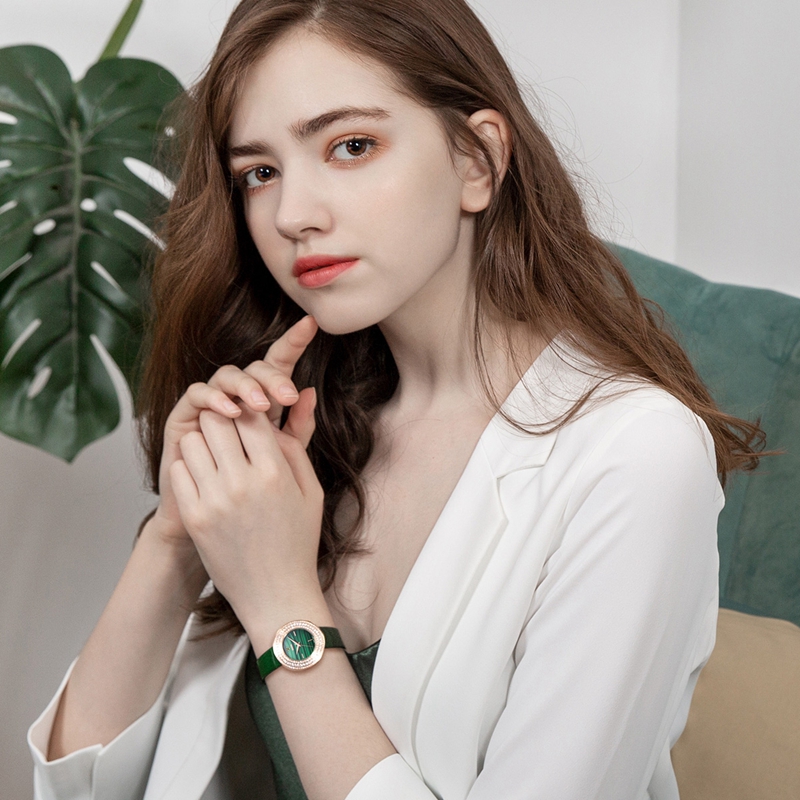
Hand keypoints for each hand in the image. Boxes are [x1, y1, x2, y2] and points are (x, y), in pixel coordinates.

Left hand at [167, 318, 323, 627]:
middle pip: (218, 420)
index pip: (252, 415)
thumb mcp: (309, 490)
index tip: (249, 416)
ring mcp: (214, 500)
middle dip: (224, 419)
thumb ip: (298, 442)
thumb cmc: (297, 541)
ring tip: (217, 454)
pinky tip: (205, 476)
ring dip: (204, 440)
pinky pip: (179, 469)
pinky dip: (190, 465)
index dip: (249, 410)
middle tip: (230, 430)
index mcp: (275, 473)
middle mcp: (243, 482)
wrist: (275, 595)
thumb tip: (301, 395)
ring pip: (193, 440)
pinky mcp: (194, 517)